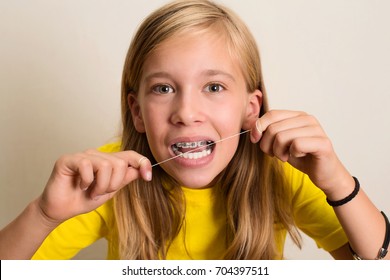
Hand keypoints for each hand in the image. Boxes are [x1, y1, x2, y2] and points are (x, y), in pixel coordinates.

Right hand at [37, 149, 151, 224]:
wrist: (61, 211)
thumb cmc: (83, 199)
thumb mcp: (110, 191)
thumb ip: (124, 178)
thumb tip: (141, 170)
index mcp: (108, 161)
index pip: (130, 155)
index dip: (142, 163)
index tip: (148, 177)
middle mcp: (96, 155)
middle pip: (119, 163)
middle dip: (113, 183)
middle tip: (100, 192)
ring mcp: (82, 155)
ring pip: (105, 165)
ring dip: (100, 185)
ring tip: (90, 191)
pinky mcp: (68, 159)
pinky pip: (87, 165)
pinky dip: (86, 181)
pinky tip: (80, 186)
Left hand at [250, 110, 353, 196]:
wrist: (324, 173)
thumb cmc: (302, 157)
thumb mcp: (281, 142)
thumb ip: (269, 132)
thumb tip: (254, 129)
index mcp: (297, 115)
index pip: (271, 114)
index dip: (258, 127)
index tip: (255, 140)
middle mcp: (308, 119)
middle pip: (273, 128)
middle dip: (267, 145)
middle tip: (275, 154)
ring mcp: (317, 129)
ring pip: (282, 137)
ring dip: (278, 152)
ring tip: (285, 156)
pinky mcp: (323, 143)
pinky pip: (296, 145)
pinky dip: (292, 154)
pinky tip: (298, 156)